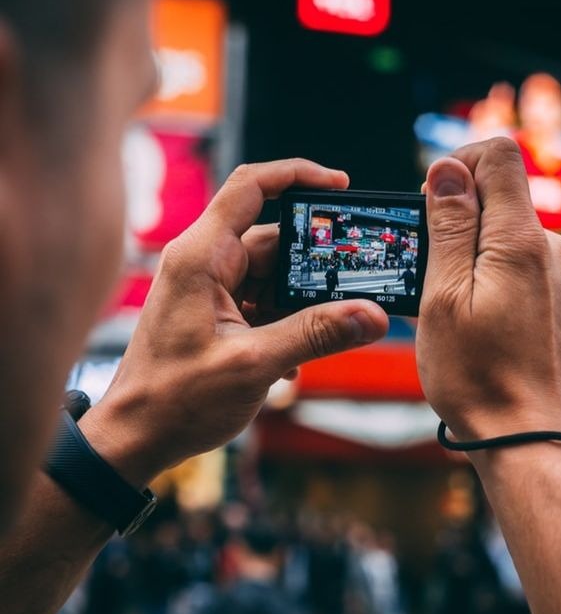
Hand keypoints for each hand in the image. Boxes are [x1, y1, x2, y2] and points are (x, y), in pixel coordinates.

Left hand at [81, 159, 388, 485]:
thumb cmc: (173, 399)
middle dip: (313, 264)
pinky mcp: (216, 314)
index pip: (251, 188)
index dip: (297, 175)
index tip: (339, 184)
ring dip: (300, 305)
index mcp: (202, 256)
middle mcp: (205, 264)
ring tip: (324, 335)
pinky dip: (284, 324)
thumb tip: (371, 315)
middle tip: (353, 283)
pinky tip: (292, 362)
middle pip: (273, 240)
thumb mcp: (253, 364)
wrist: (135, 438)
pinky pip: (262, 303)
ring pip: (272, 277)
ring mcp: (210, 289)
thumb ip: (315, 334)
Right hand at [417, 138, 560, 442]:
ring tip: (453, 306)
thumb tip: (447, 169)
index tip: (431, 204)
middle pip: (501, 198)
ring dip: (474, 254)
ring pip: (509, 236)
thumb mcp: (443, 297)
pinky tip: (479, 319)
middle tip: (431, 272)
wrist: (527, 439)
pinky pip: (524, 267)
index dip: (457, 165)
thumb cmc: (478, 376)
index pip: (498, 157)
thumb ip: (448, 226)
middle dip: (458, 220)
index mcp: (522, 242)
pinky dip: (494, 277)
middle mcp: (555, 251)